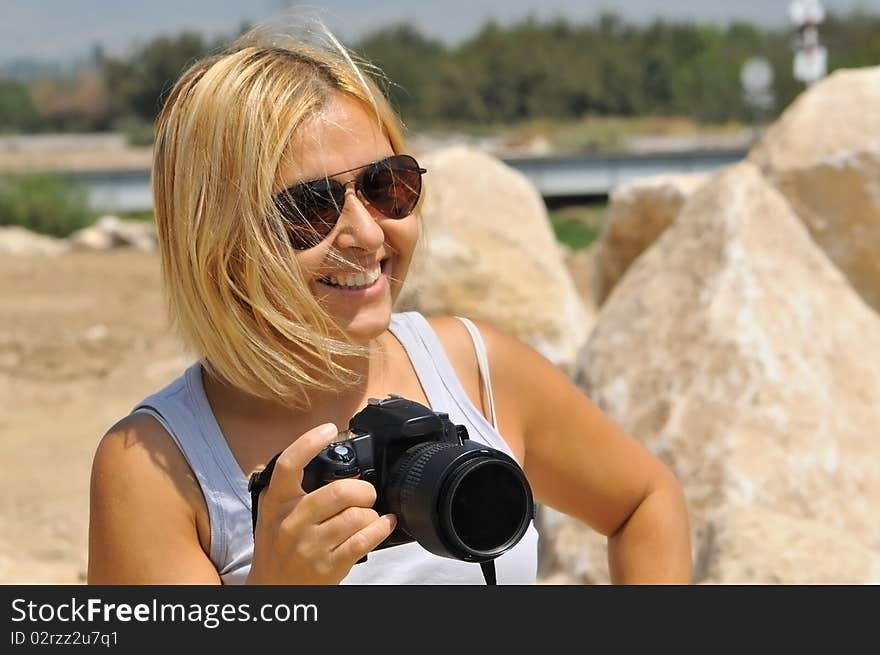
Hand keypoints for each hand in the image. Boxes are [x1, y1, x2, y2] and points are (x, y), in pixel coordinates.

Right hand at [246, 423, 396, 584]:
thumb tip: (315, 454)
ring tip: (367, 515)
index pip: (289, 465)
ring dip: (370, 513)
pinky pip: (364, 540)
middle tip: (365, 494)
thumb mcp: (271, 514)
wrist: (272, 590)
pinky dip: (380, 528)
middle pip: (339, 492)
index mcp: (277, 504)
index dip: (310, 442)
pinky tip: (384, 524)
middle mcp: (292, 523)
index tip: (329, 429)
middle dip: (363, 490)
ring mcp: (311, 546)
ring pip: (356, 516)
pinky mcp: (329, 566)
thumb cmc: (276, 547)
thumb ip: (287, 487)